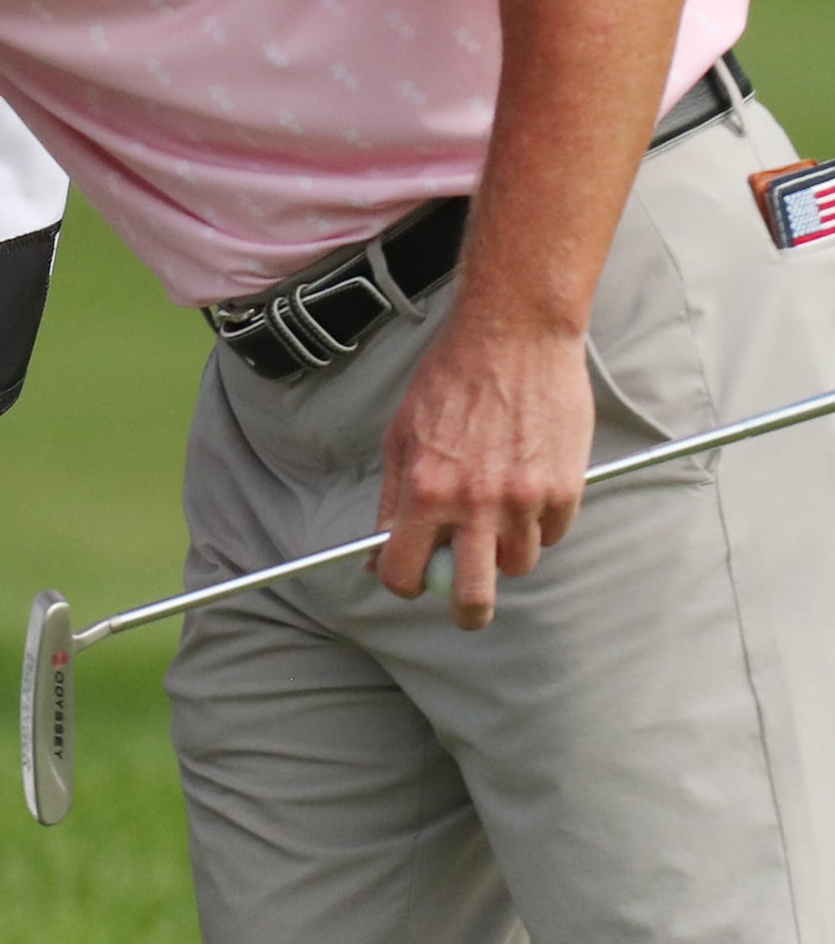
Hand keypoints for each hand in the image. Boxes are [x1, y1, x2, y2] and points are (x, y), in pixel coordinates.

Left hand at [373, 319, 593, 629]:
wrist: (514, 333)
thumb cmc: (451, 378)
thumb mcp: (402, 434)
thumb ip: (392, 498)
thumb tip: (379, 551)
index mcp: (427, 490)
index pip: (405, 572)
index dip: (403, 582)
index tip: (410, 578)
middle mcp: (476, 503)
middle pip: (472, 598)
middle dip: (465, 610)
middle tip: (465, 604)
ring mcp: (525, 499)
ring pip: (517, 565)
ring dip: (505, 549)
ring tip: (498, 508)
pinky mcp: (566, 489)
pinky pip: (552, 534)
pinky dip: (540, 521)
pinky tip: (528, 482)